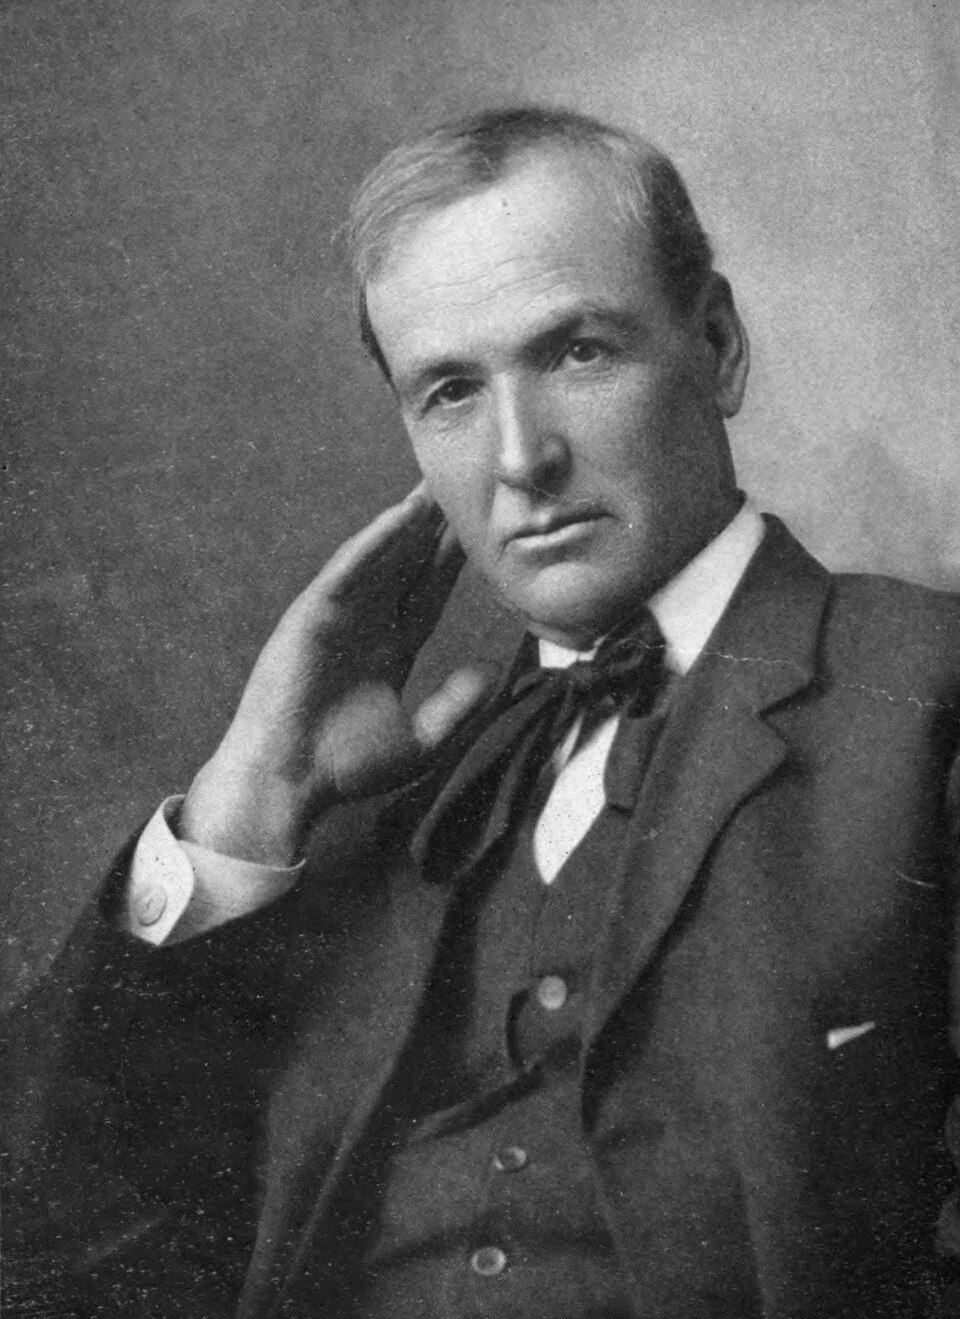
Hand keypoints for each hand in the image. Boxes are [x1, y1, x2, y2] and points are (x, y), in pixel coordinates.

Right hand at [179, 485, 491, 863]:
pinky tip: (401, 516)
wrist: (290, 783)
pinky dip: (374, 542)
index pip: (428, 594)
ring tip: (435, 487)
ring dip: (407, 523)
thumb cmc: (345, 768)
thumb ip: (457, 705)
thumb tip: (492, 671)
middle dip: (433, 530)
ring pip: (380, 559)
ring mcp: (336, 616)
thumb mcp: (420, 740)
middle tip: (459, 484)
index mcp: (389, 649)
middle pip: (407, 566)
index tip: (481, 530)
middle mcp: (364, 625)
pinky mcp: (312, 615)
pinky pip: (348, 570)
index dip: (452, 563)